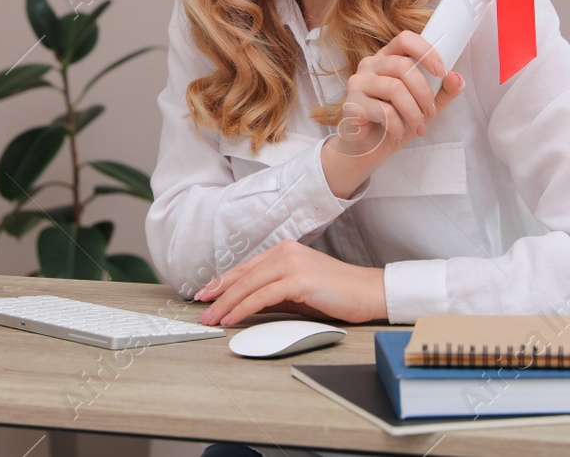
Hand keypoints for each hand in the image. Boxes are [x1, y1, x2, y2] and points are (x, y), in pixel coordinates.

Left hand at [194, 240, 386, 326]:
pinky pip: (263, 296)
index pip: (245, 268)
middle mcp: (285, 252)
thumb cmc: (336, 294)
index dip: (223, 282)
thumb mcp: (297, 292)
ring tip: (212, 319)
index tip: (206, 294)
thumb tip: (245, 305)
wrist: (368, 293)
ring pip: (248, 285)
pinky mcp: (299, 279)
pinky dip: (244, 308)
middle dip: (218, 294)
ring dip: (226, 304)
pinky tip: (232, 318)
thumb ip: (272, 293)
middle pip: (242, 275)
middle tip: (201, 310)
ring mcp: (292, 264)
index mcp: (284, 251)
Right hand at [321, 31, 464, 197]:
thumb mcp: (424, 107)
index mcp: (387, 58)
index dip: (426, 51)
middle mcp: (369, 65)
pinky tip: (398, 133)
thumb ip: (443, 92)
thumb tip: (457, 78)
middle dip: (424, 93)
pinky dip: (398, 126)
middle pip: (402, 66)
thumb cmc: (394, 123)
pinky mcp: (352, 104)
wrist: (367, 149)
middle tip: (430, 113)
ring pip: (394, 88)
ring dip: (413, 112)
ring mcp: (358, 83)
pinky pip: (383, 111)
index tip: (442, 71)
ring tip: (417, 126)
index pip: (405, 39)